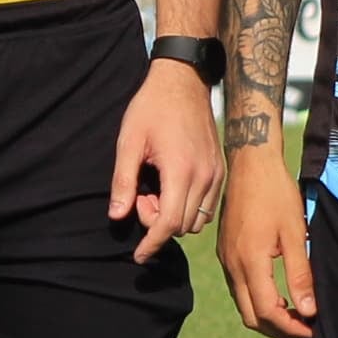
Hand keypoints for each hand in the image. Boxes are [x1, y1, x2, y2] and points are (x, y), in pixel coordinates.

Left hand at [108, 60, 220, 262]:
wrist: (183, 81)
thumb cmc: (152, 108)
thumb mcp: (129, 142)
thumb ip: (123, 181)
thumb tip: (117, 216)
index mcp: (180, 170)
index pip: (169, 223)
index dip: (151, 243)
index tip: (138, 256)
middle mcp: (204, 177)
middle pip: (182, 225)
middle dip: (157, 223)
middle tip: (141, 196)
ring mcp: (216, 174)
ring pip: (197, 220)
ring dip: (174, 216)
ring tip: (155, 190)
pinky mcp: (220, 171)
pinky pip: (207, 206)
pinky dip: (188, 208)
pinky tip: (170, 186)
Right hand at [217, 145, 312, 336]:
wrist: (250, 164)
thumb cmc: (276, 193)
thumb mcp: (295, 233)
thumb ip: (300, 274)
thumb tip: (309, 310)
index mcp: (250, 261)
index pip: (267, 312)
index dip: (290, 327)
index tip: (311, 328)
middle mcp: (232, 265)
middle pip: (250, 317)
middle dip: (277, 330)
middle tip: (304, 327)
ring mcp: (226, 260)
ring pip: (243, 304)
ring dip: (267, 316)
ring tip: (295, 313)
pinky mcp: (226, 253)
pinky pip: (238, 288)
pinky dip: (257, 300)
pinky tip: (278, 293)